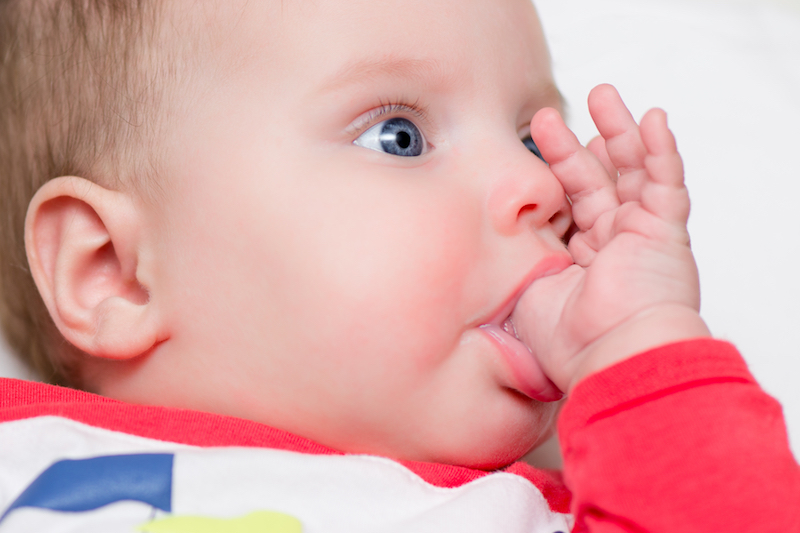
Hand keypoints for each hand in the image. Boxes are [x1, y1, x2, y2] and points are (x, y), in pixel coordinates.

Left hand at [512, 84, 710, 393]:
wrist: (609, 356)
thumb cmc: (564, 339)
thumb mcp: (524, 293)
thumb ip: (516, 266)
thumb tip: (489, 254)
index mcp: (576, 261)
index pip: (566, 205)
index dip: (553, 173)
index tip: (532, 144)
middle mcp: (610, 246)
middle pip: (594, 182)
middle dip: (573, 145)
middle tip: (547, 116)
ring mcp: (640, 238)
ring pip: (631, 173)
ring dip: (618, 133)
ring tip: (602, 96)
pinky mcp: (666, 234)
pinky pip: (667, 184)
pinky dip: (662, 151)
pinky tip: (653, 119)